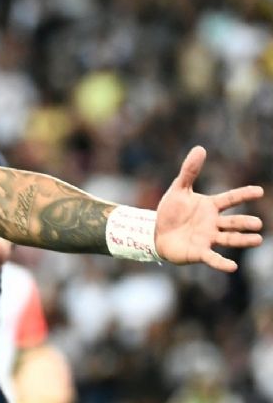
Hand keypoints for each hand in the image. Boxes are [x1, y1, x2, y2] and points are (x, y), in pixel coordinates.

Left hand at [156, 146, 263, 270]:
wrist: (156, 233)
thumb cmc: (171, 211)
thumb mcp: (178, 189)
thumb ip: (190, 171)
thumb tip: (200, 148)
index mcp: (210, 207)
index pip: (230, 199)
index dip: (244, 195)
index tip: (260, 191)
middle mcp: (213, 223)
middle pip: (233, 222)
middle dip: (245, 223)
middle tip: (258, 223)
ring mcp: (208, 238)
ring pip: (229, 239)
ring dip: (242, 240)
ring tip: (257, 239)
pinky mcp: (199, 253)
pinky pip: (213, 258)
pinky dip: (222, 263)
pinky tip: (233, 267)